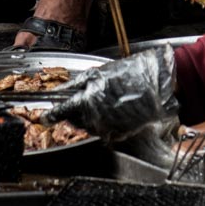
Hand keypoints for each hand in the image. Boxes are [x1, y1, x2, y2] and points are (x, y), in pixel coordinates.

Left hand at [50, 45, 179, 139]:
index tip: (45, 117)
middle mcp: (96, 117)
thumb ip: (80, 83)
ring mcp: (109, 127)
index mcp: (89, 99)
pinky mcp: (120, 133)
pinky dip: (103, 123)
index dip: (53, 114)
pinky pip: (104, 131)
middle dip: (72, 113)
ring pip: (88, 127)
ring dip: (87, 118)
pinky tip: (111, 110)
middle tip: (77, 102)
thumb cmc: (132, 74)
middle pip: (74, 121)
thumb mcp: (101, 72)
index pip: (64, 111)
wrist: (159, 86)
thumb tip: (65, 89)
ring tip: (99, 103)